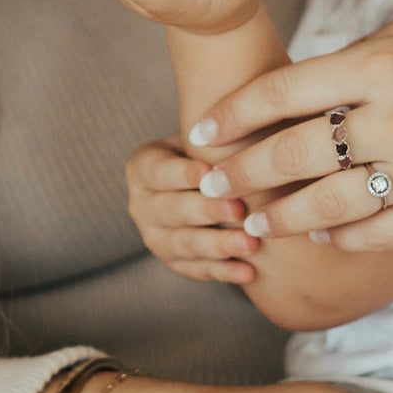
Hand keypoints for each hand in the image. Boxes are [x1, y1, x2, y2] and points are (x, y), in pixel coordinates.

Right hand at [126, 137, 258, 282]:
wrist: (205, 184)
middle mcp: (141, 205)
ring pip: (184, 245)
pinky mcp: (175, 263)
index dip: (183, 173)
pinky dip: (224, 272)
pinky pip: (198, 270)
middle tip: (238, 208)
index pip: (158, 171)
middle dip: (206, 210)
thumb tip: (248, 120)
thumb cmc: (211, 151)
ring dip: (218, 245)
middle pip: (171, 210)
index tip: (210, 171)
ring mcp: (155, 238)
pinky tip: (248, 272)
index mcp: (143, 168)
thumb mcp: (203, 137)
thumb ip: (215, 134)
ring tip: (251, 244)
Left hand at [185, 14, 392, 249]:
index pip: (282, 91)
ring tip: (255, 223)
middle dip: (240, 173)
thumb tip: (294, 94)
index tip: (200, 133)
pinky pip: (377, 234)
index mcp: (380, 63)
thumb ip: (352, 62)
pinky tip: (320, 237)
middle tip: (210, 186)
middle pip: (292, 153)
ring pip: (327, 205)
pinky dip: (341, 239)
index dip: (231, 115)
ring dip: (281, 218)